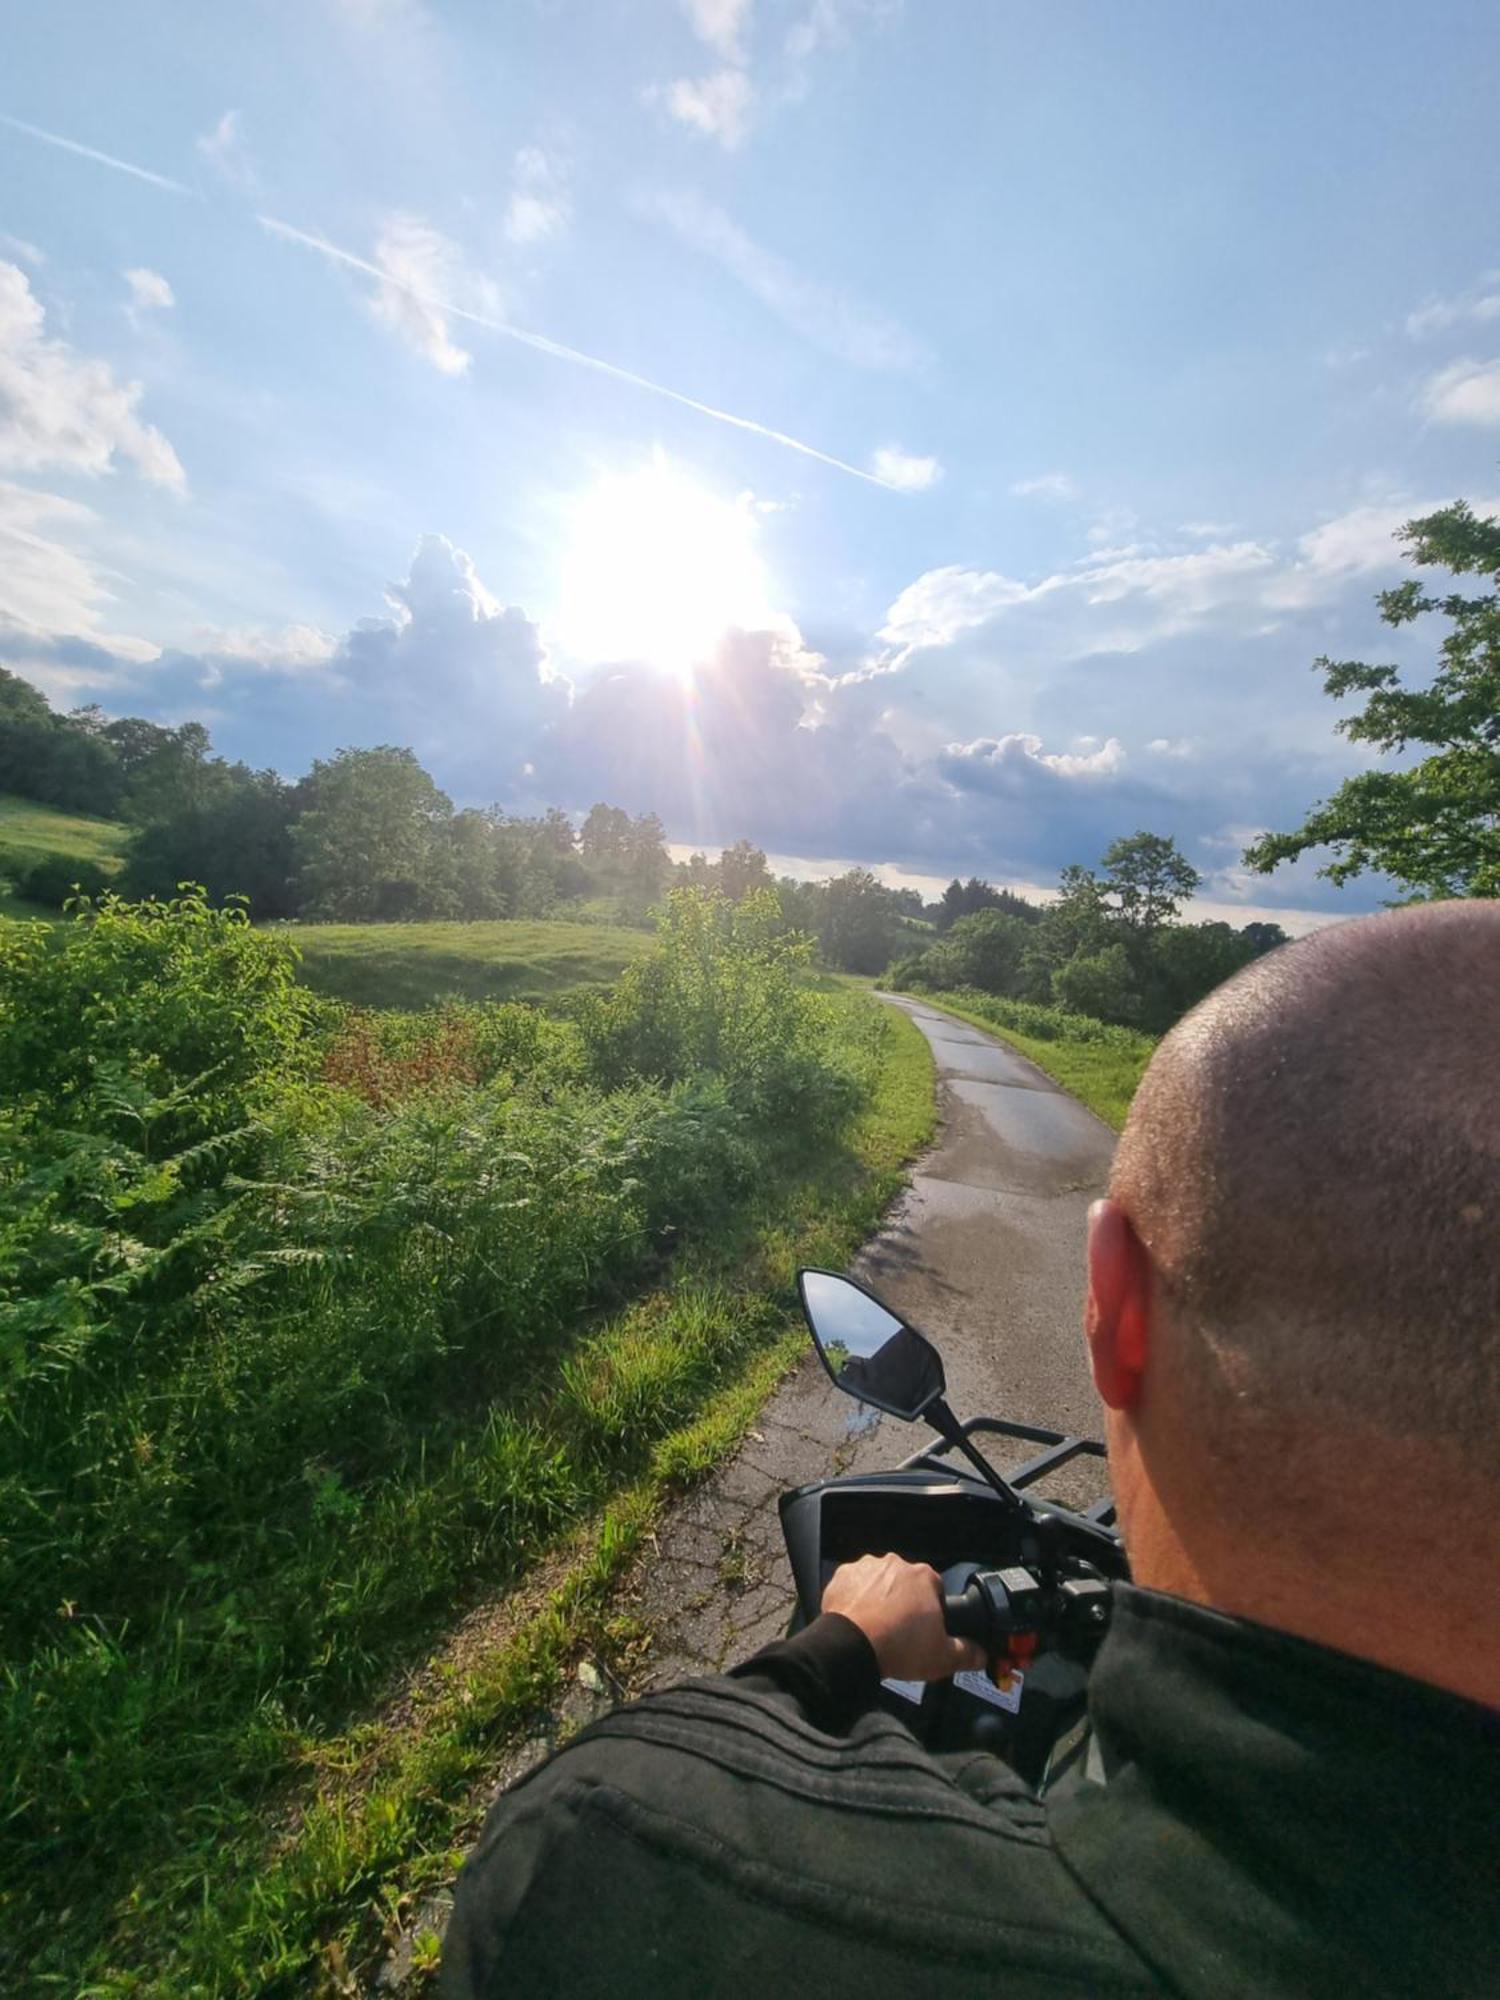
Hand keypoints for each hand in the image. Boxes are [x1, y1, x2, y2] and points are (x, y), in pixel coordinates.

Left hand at [821, 1553, 985, 1680]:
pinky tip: (857, 1621)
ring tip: (877, 1628)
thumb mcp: (944, 1657)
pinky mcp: (842, 1576)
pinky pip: (853, 1586)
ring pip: (878, 1582)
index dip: (932, 1610)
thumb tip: (980, 1653)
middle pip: (905, 1584)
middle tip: (900, 1631)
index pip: (935, 1589)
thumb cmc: (899, 1647)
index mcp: (924, 1577)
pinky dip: (855, 1600)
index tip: (925, 1629)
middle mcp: (895, 1564)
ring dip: (879, 1598)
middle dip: (904, 1603)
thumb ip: (968, 1653)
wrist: (852, 1647)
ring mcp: (866, 1568)